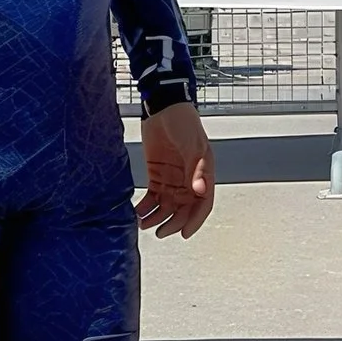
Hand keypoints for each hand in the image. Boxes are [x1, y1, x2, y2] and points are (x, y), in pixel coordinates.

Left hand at [138, 101, 215, 237]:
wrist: (163, 106)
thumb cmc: (184, 122)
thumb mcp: (193, 145)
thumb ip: (197, 170)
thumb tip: (200, 192)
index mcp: (203, 174)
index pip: (202, 204)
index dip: (195, 220)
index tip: (184, 234)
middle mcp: (189, 179)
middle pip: (183, 210)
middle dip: (172, 223)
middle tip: (159, 232)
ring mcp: (172, 178)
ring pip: (166, 207)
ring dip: (156, 218)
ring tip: (144, 224)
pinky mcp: (157, 175)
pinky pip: (152, 197)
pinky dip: (145, 207)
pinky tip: (138, 212)